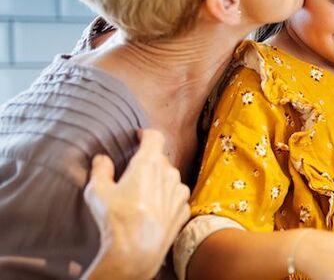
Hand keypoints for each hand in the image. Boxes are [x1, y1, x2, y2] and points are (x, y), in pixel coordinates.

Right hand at [82, 129, 190, 278]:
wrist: (136, 250)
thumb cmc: (116, 219)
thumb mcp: (97, 191)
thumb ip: (100, 170)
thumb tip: (102, 159)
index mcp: (149, 163)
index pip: (154, 137)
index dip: (146, 134)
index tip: (139, 136)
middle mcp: (170, 173)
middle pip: (161, 159)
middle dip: (148, 162)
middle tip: (133, 174)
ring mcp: (180, 192)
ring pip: (170, 178)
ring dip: (158, 182)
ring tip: (141, 196)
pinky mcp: (184, 209)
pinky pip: (175, 197)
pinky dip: (166, 199)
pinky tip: (152, 210)